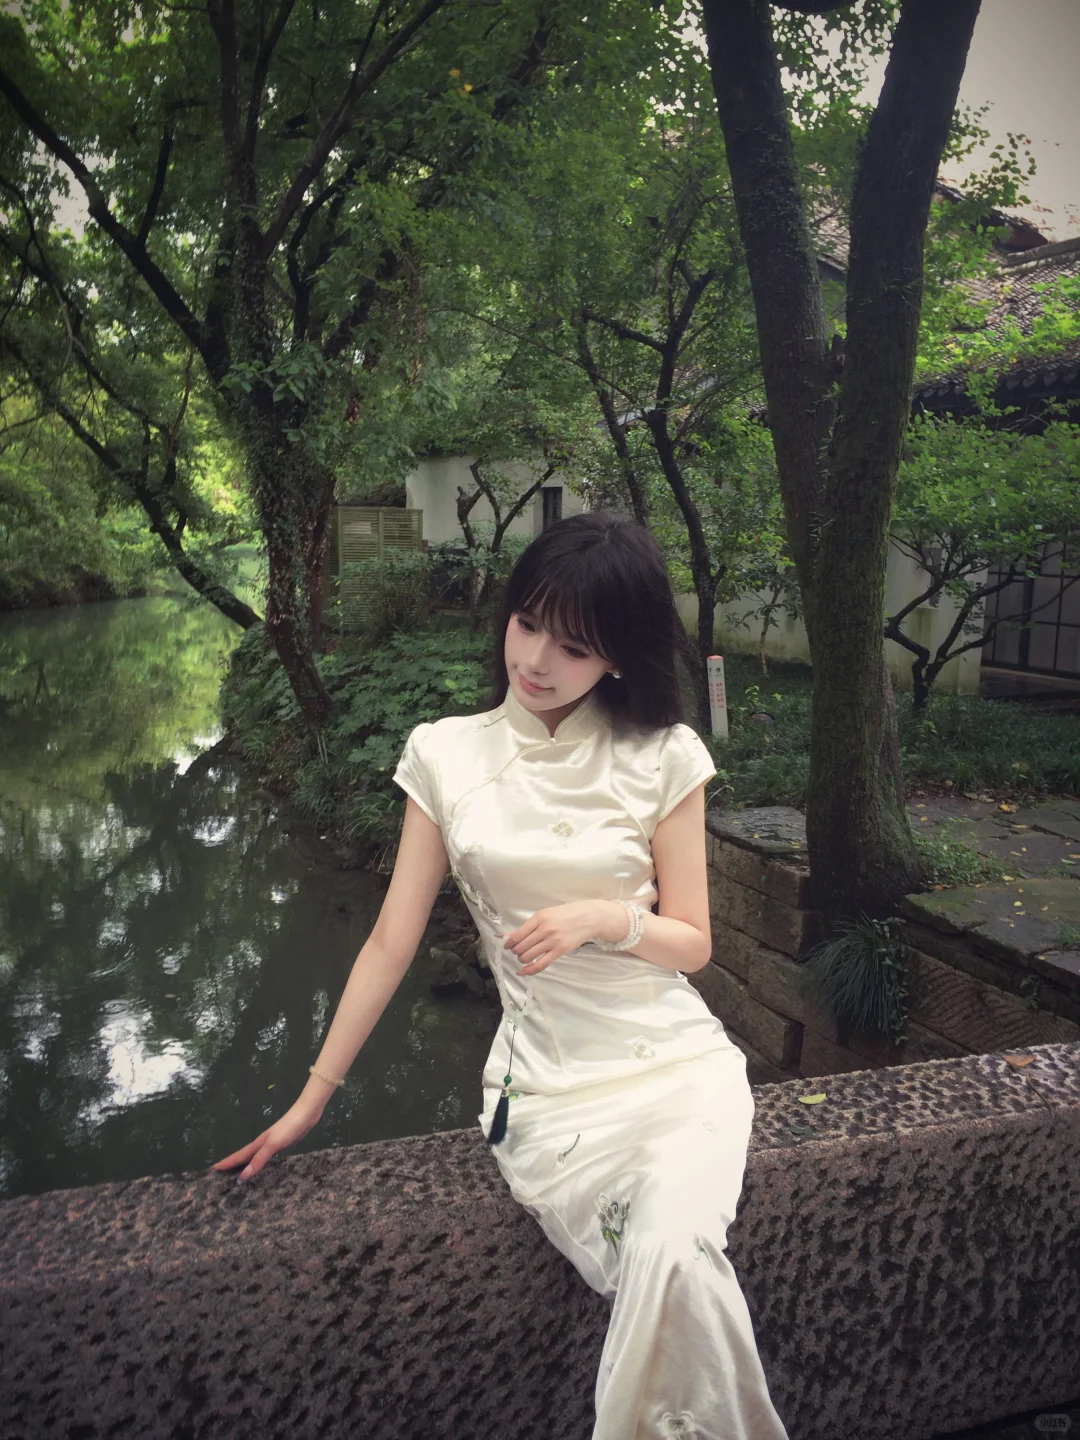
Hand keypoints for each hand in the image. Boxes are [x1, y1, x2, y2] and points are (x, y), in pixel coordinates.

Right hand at [209, 1097, 324, 1183]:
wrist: (306, 1114)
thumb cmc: (288, 1127)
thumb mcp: (273, 1144)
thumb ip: (259, 1160)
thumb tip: (242, 1176)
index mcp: (258, 1144)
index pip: (238, 1156)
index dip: (226, 1163)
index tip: (212, 1169)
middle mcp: (262, 1144)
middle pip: (244, 1156)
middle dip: (233, 1165)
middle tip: (222, 1176)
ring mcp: (272, 1144)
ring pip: (254, 1157)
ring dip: (246, 1165)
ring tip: (238, 1175)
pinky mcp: (282, 1145)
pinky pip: (266, 1157)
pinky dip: (260, 1163)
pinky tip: (263, 1168)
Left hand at [497, 900, 618, 974]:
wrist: (588, 917)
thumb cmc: (565, 914)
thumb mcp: (545, 915)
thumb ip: (527, 926)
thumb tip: (505, 935)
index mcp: (539, 918)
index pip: (517, 935)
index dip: (508, 943)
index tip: (507, 946)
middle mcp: (544, 929)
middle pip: (521, 947)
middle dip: (516, 952)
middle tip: (518, 951)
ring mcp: (552, 941)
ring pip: (528, 956)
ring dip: (522, 959)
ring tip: (524, 957)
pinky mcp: (560, 951)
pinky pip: (541, 965)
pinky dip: (530, 970)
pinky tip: (523, 972)